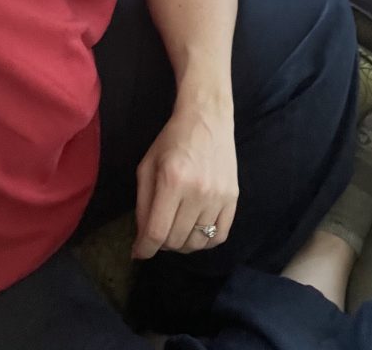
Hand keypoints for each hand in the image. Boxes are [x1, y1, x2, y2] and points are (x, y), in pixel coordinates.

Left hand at [132, 97, 238, 258]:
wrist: (207, 118)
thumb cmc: (172, 140)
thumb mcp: (147, 166)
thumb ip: (142, 204)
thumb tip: (142, 240)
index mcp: (172, 181)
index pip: (157, 232)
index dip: (144, 249)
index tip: (138, 252)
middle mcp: (197, 192)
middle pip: (176, 241)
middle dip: (161, 244)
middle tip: (157, 231)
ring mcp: (218, 196)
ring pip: (197, 243)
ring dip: (182, 244)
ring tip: (176, 230)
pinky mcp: (233, 198)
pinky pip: (219, 236)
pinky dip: (204, 241)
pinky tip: (195, 231)